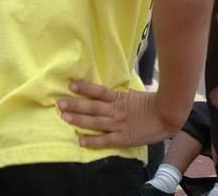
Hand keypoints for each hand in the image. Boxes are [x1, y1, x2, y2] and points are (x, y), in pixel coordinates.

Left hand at [57, 80, 179, 148]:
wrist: (166, 115)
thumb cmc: (149, 103)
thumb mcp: (131, 94)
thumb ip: (118, 94)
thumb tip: (103, 91)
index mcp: (118, 98)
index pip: (98, 91)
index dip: (85, 88)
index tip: (71, 85)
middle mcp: (116, 110)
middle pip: (92, 107)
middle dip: (75, 105)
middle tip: (60, 103)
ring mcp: (119, 125)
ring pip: (95, 122)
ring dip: (79, 120)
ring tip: (64, 117)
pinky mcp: (123, 138)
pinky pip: (106, 140)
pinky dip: (93, 141)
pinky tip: (81, 140)